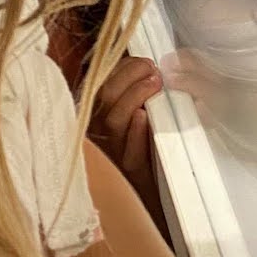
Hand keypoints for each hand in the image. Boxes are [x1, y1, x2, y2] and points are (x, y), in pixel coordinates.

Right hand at [88, 55, 163, 211]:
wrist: (157, 195)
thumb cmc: (148, 148)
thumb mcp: (139, 118)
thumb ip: (136, 93)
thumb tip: (148, 64)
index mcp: (99, 115)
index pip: (101, 83)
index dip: (121, 68)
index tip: (144, 61)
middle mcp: (100, 133)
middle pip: (105, 97)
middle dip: (129, 76)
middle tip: (153, 69)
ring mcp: (114, 153)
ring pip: (114, 120)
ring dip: (135, 96)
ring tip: (156, 84)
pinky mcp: (131, 172)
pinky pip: (129, 151)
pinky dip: (135, 132)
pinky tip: (144, 117)